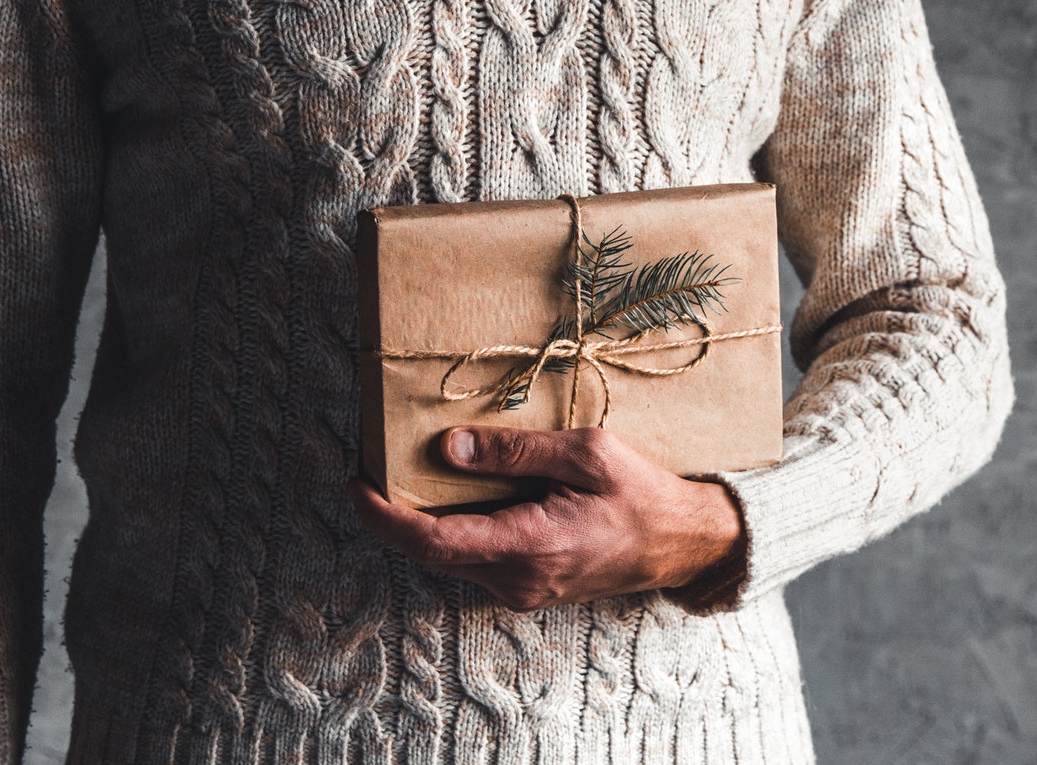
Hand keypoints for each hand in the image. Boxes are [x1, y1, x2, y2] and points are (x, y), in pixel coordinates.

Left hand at [348, 426, 744, 611]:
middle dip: (392, 515)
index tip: (356, 485)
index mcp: (530, 545)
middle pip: (430, 552)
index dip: (385, 517)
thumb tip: (450, 447)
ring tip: (403, 476)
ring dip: (421, 522)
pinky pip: (472, 561)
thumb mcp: (585, 453)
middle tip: (368, 469)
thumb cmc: (639, 493)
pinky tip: (452, 496)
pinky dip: (451, 530)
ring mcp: (521, 590)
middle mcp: (517, 579)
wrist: (680, 544)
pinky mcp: (527, 588)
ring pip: (448, 559)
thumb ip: (515, 452)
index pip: (433, 540)